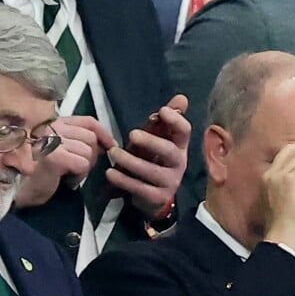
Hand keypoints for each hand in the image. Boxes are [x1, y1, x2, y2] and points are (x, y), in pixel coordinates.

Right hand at [15, 116, 116, 207]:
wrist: (30, 187)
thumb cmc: (52, 168)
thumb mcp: (70, 148)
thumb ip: (85, 140)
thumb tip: (110, 143)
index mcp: (58, 123)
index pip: (89, 121)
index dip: (105, 133)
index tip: (111, 145)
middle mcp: (53, 128)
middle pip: (91, 137)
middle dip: (92, 155)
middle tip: (80, 164)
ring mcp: (52, 141)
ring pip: (88, 152)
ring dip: (85, 165)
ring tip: (71, 170)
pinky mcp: (54, 157)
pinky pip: (83, 164)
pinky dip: (80, 173)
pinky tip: (68, 175)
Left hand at [106, 95, 189, 219]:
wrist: (152, 196)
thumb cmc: (153, 160)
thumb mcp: (157, 139)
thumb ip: (164, 120)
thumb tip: (181, 98)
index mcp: (180, 146)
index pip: (184, 131)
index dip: (176, 121)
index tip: (162, 111)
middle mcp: (179, 163)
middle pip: (170, 151)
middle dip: (152, 142)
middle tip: (132, 134)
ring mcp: (170, 182)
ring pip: (152, 171)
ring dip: (131, 161)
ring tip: (113, 153)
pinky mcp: (158, 197)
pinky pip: (140, 188)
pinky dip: (124, 180)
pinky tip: (110, 173)